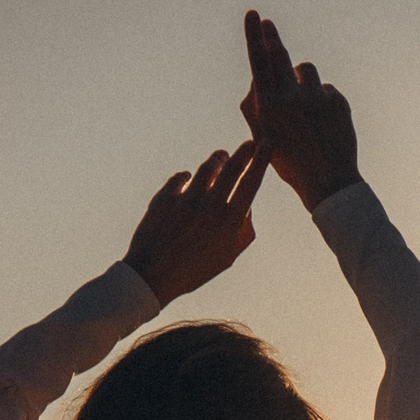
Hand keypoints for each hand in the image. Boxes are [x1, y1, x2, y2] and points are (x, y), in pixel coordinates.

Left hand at [122, 143, 267, 303]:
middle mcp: (209, 206)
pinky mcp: (165, 197)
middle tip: (249, 143)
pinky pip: (181, 178)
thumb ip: (243, 231)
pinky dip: (187, 177)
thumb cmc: (194, 270)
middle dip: (244, 151)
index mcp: (229, 222)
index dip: (261, 160)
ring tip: (222, 157)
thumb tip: (248, 207)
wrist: (152, 275)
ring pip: (207, 168)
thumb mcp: (227, 257)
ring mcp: (186, 200)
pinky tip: (189, 178)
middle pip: (231, 168)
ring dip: (217, 160)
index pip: (251, 183)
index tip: (267, 143)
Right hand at [238, 10, 359, 211]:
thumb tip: (255, 78)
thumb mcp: (263, 139)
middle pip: (281, 55)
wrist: (329, 183)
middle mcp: (291, 98)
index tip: (253, 15)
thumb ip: (255, 108)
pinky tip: (324, 123)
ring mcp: (317, 98)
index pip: (258, 63)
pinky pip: (327, 89)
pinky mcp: (338, 102)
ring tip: (306, 106)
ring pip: (307, 71)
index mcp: (269, 108)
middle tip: (268, 23)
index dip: (254, 36)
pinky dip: (323, 100)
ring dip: (303, 81)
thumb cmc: (290, 163)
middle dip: (272, 36)